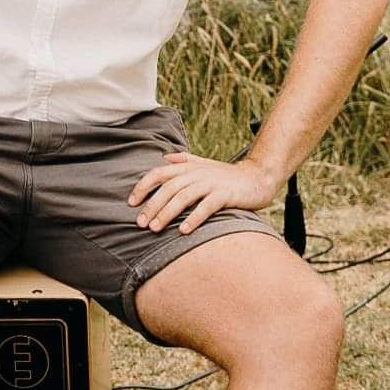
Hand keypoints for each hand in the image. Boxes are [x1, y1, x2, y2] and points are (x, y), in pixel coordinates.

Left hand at [127, 152, 282, 237]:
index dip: (143, 186)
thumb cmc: (227, 176)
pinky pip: (206, 206)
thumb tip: (164, 158)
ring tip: (155, 228)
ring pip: (183, 197)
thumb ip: (185, 160)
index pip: (159, 173)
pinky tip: (184, 231)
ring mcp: (211, 183)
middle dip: (151, 206)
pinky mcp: (225, 194)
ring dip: (167, 213)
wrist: (258, 178)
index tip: (131, 203)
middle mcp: (197, 173)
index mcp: (189, 167)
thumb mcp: (204, 165)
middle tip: (140, 223)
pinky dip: (194, 218)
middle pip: (168, 188)